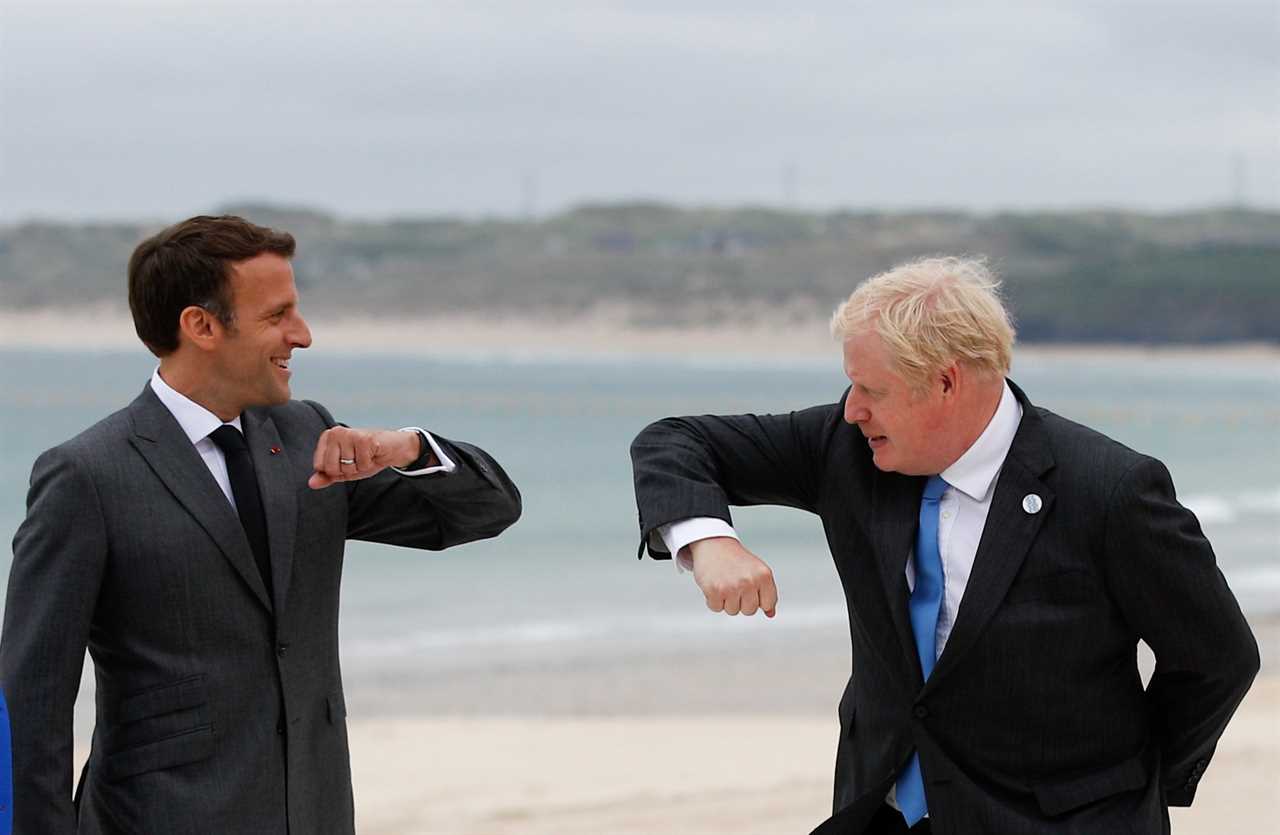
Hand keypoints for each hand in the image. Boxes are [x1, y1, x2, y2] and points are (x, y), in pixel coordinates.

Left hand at [308, 427, 427, 488]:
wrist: (392, 448)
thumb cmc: (367, 456)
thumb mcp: (344, 469)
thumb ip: (327, 476)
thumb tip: (311, 483)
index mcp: (327, 437)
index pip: (319, 466)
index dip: (335, 470)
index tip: (347, 461)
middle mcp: (336, 432)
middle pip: (331, 468)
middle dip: (347, 470)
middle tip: (358, 459)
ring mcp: (350, 434)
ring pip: (347, 467)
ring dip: (360, 467)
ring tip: (366, 456)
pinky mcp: (364, 439)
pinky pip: (361, 464)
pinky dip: (369, 464)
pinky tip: (373, 454)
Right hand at [687, 537, 777, 616]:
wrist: (714, 544)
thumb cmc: (736, 559)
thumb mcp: (758, 571)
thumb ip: (767, 592)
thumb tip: (770, 613)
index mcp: (764, 575)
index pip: (768, 604)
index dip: (758, 599)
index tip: (751, 588)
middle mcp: (749, 581)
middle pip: (749, 611)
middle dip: (741, 601)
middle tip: (735, 583)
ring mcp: (732, 587)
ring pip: (733, 611)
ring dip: (727, 600)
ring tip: (725, 582)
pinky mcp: (715, 590)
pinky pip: (716, 608)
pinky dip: (713, 599)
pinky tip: (716, 584)